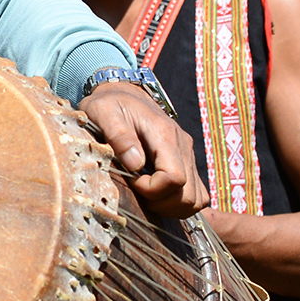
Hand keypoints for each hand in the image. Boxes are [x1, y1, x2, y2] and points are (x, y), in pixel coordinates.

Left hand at [81, 82, 208, 218]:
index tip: (130, 180)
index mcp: (164, 134)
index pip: (174, 178)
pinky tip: (157, 195)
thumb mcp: (103, 112)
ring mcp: (188, 154)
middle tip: (136, 190)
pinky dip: (179, 202)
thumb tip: (135, 163)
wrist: (125, 94)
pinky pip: (197, 194)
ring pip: (195, 198)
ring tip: (146, 194)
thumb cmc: (110, 104)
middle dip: (160, 202)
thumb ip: (118, 135)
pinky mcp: (188, 162)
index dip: (151, 189)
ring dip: (171, 206)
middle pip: (188, 195)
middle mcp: (183, 145)